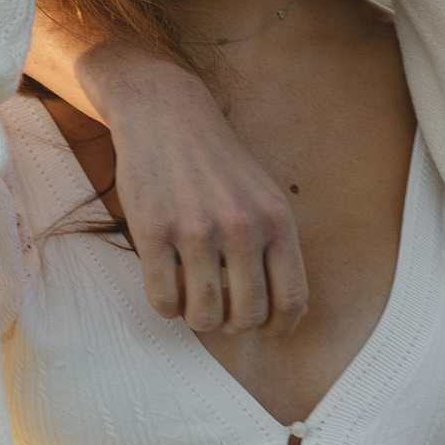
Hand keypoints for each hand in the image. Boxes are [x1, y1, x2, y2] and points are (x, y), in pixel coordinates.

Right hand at [25, 17, 307, 334]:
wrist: (165, 114)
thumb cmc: (216, 161)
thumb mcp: (264, 194)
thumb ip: (275, 245)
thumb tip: (279, 311)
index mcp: (275, 219)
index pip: (291, 298)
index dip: (280, 327)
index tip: (267, 330)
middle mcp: (240, 225)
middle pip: (247, 315)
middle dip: (233, 325)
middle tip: (222, 314)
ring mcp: (194, 229)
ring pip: (203, 315)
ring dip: (198, 320)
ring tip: (193, 303)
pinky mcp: (153, 230)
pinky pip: (163, 299)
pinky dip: (167, 307)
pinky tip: (167, 289)